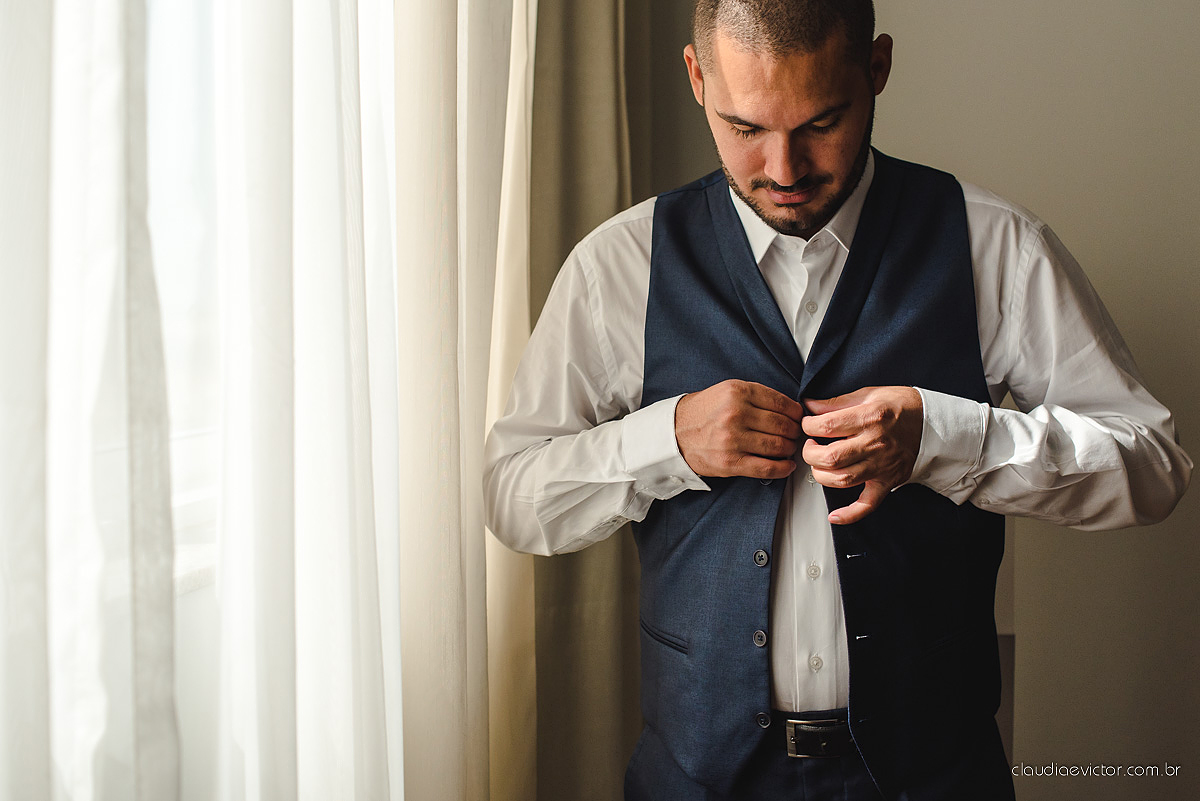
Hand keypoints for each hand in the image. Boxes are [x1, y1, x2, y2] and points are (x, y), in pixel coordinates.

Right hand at [675, 380, 804, 478]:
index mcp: (738, 392)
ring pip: (778, 446)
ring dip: (789, 449)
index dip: (796, 412)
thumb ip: (756, 396)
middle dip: (794, 432)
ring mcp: (733, 439)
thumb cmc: (702, 413)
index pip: (781, 403)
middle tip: (794, 434)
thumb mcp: (727, 391)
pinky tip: (786, 465)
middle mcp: (736, 414)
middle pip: (783, 425)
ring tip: (787, 448)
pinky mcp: (731, 461)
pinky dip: (783, 468)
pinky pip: (767, 467)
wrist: (674, 433)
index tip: (798, 418)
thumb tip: (790, 408)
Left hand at [801, 387, 922, 524]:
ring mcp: (882, 466)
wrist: (932, 421)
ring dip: (821, 475)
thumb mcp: (869, 393)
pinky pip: (868, 504)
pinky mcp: (888, 481)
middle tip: (811, 445)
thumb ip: (837, 402)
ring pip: (842, 480)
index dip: (808, 426)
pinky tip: (835, 516)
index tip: (808, 424)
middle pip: (830, 457)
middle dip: (810, 453)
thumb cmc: (901, 406)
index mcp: (869, 418)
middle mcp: (875, 444)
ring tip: (819, 464)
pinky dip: (849, 514)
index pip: (826, 426)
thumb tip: (810, 406)